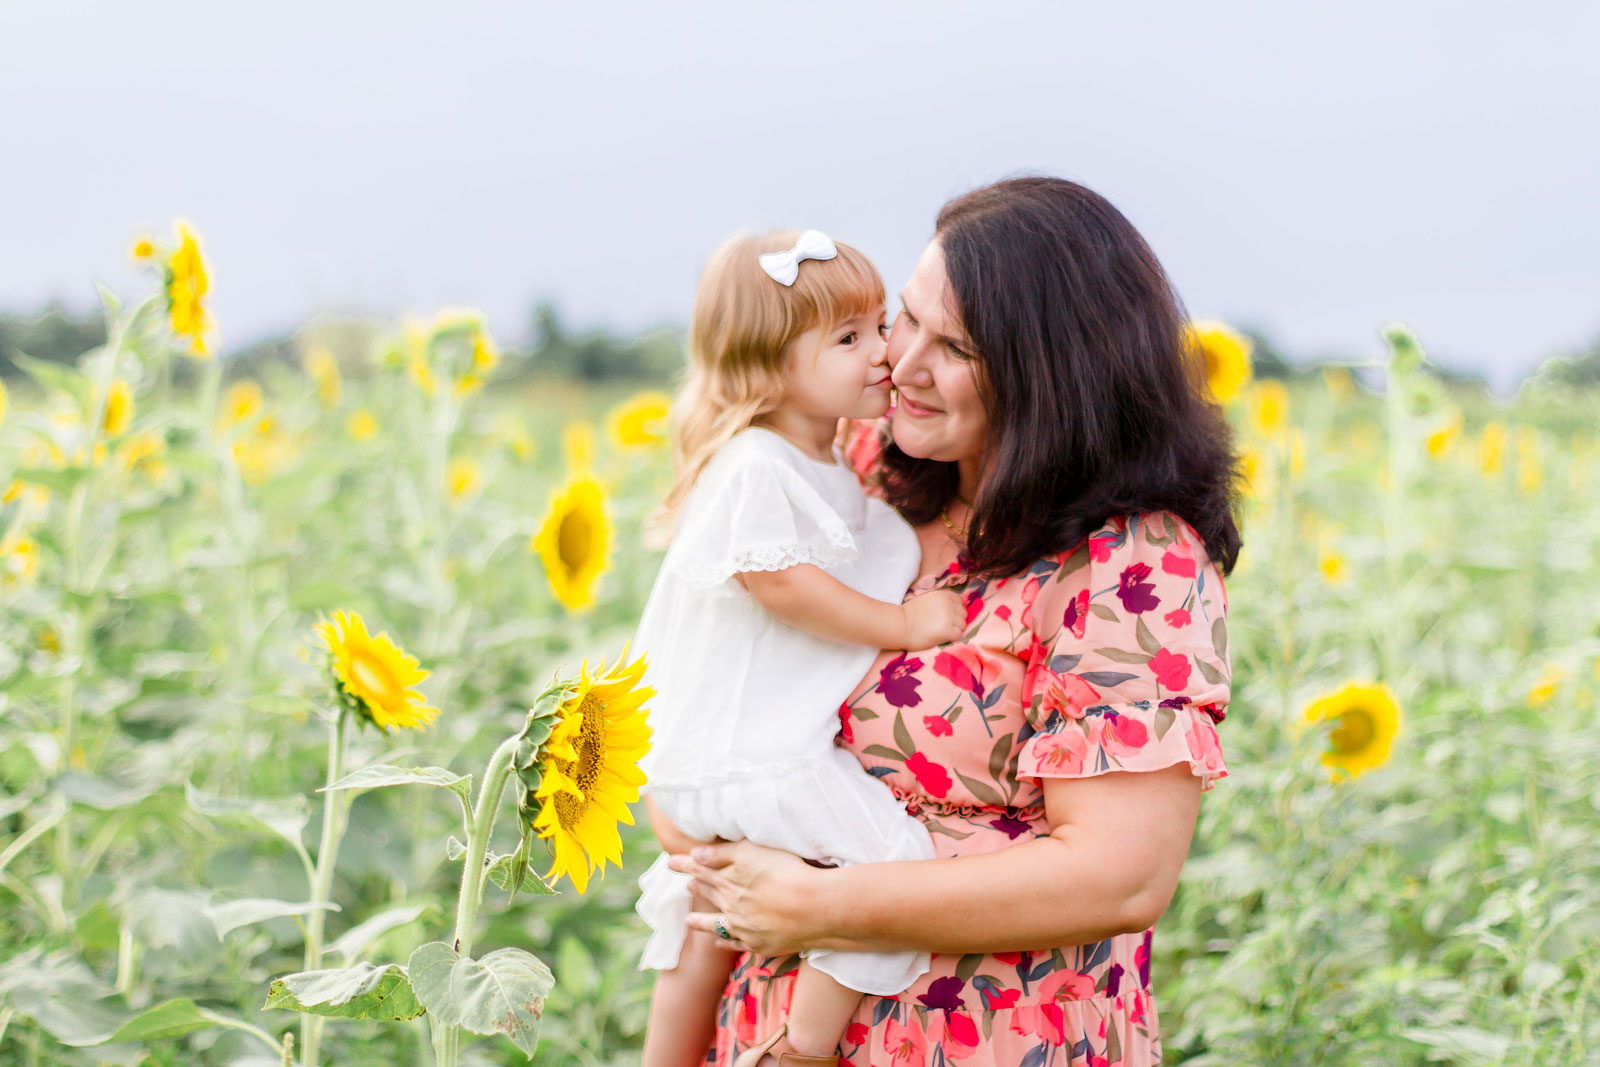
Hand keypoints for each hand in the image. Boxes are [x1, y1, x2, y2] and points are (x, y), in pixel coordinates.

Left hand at [665, 840, 826, 956]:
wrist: (813, 908)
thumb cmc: (787, 872)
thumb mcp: (753, 852)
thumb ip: (722, 854)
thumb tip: (695, 856)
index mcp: (729, 880)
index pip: (701, 869)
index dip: (685, 865)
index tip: (670, 862)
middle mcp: (732, 905)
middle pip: (709, 894)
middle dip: (696, 888)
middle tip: (685, 886)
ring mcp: (744, 927)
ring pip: (716, 924)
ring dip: (701, 921)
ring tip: (688, 921)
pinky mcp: (759, 944)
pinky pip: (735, 944)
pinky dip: (724, 943)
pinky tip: (718, 944)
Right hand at [899, 588, 966, 647]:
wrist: (899, 625)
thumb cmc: (909, 614)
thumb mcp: (927, 599)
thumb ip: (941, 601)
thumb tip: (954, 607)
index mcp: (943, 594)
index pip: (960, 601)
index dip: (956, 610)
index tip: (948, 617)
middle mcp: (948, 604)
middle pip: (963, 614)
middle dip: (956, 621)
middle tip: (944, 627)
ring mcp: (949, 617)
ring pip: (963, 625)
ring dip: (955, 630)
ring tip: (942, 633)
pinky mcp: (947, 630)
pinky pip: (959, 635)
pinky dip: (953, 638)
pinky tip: (942, 638)